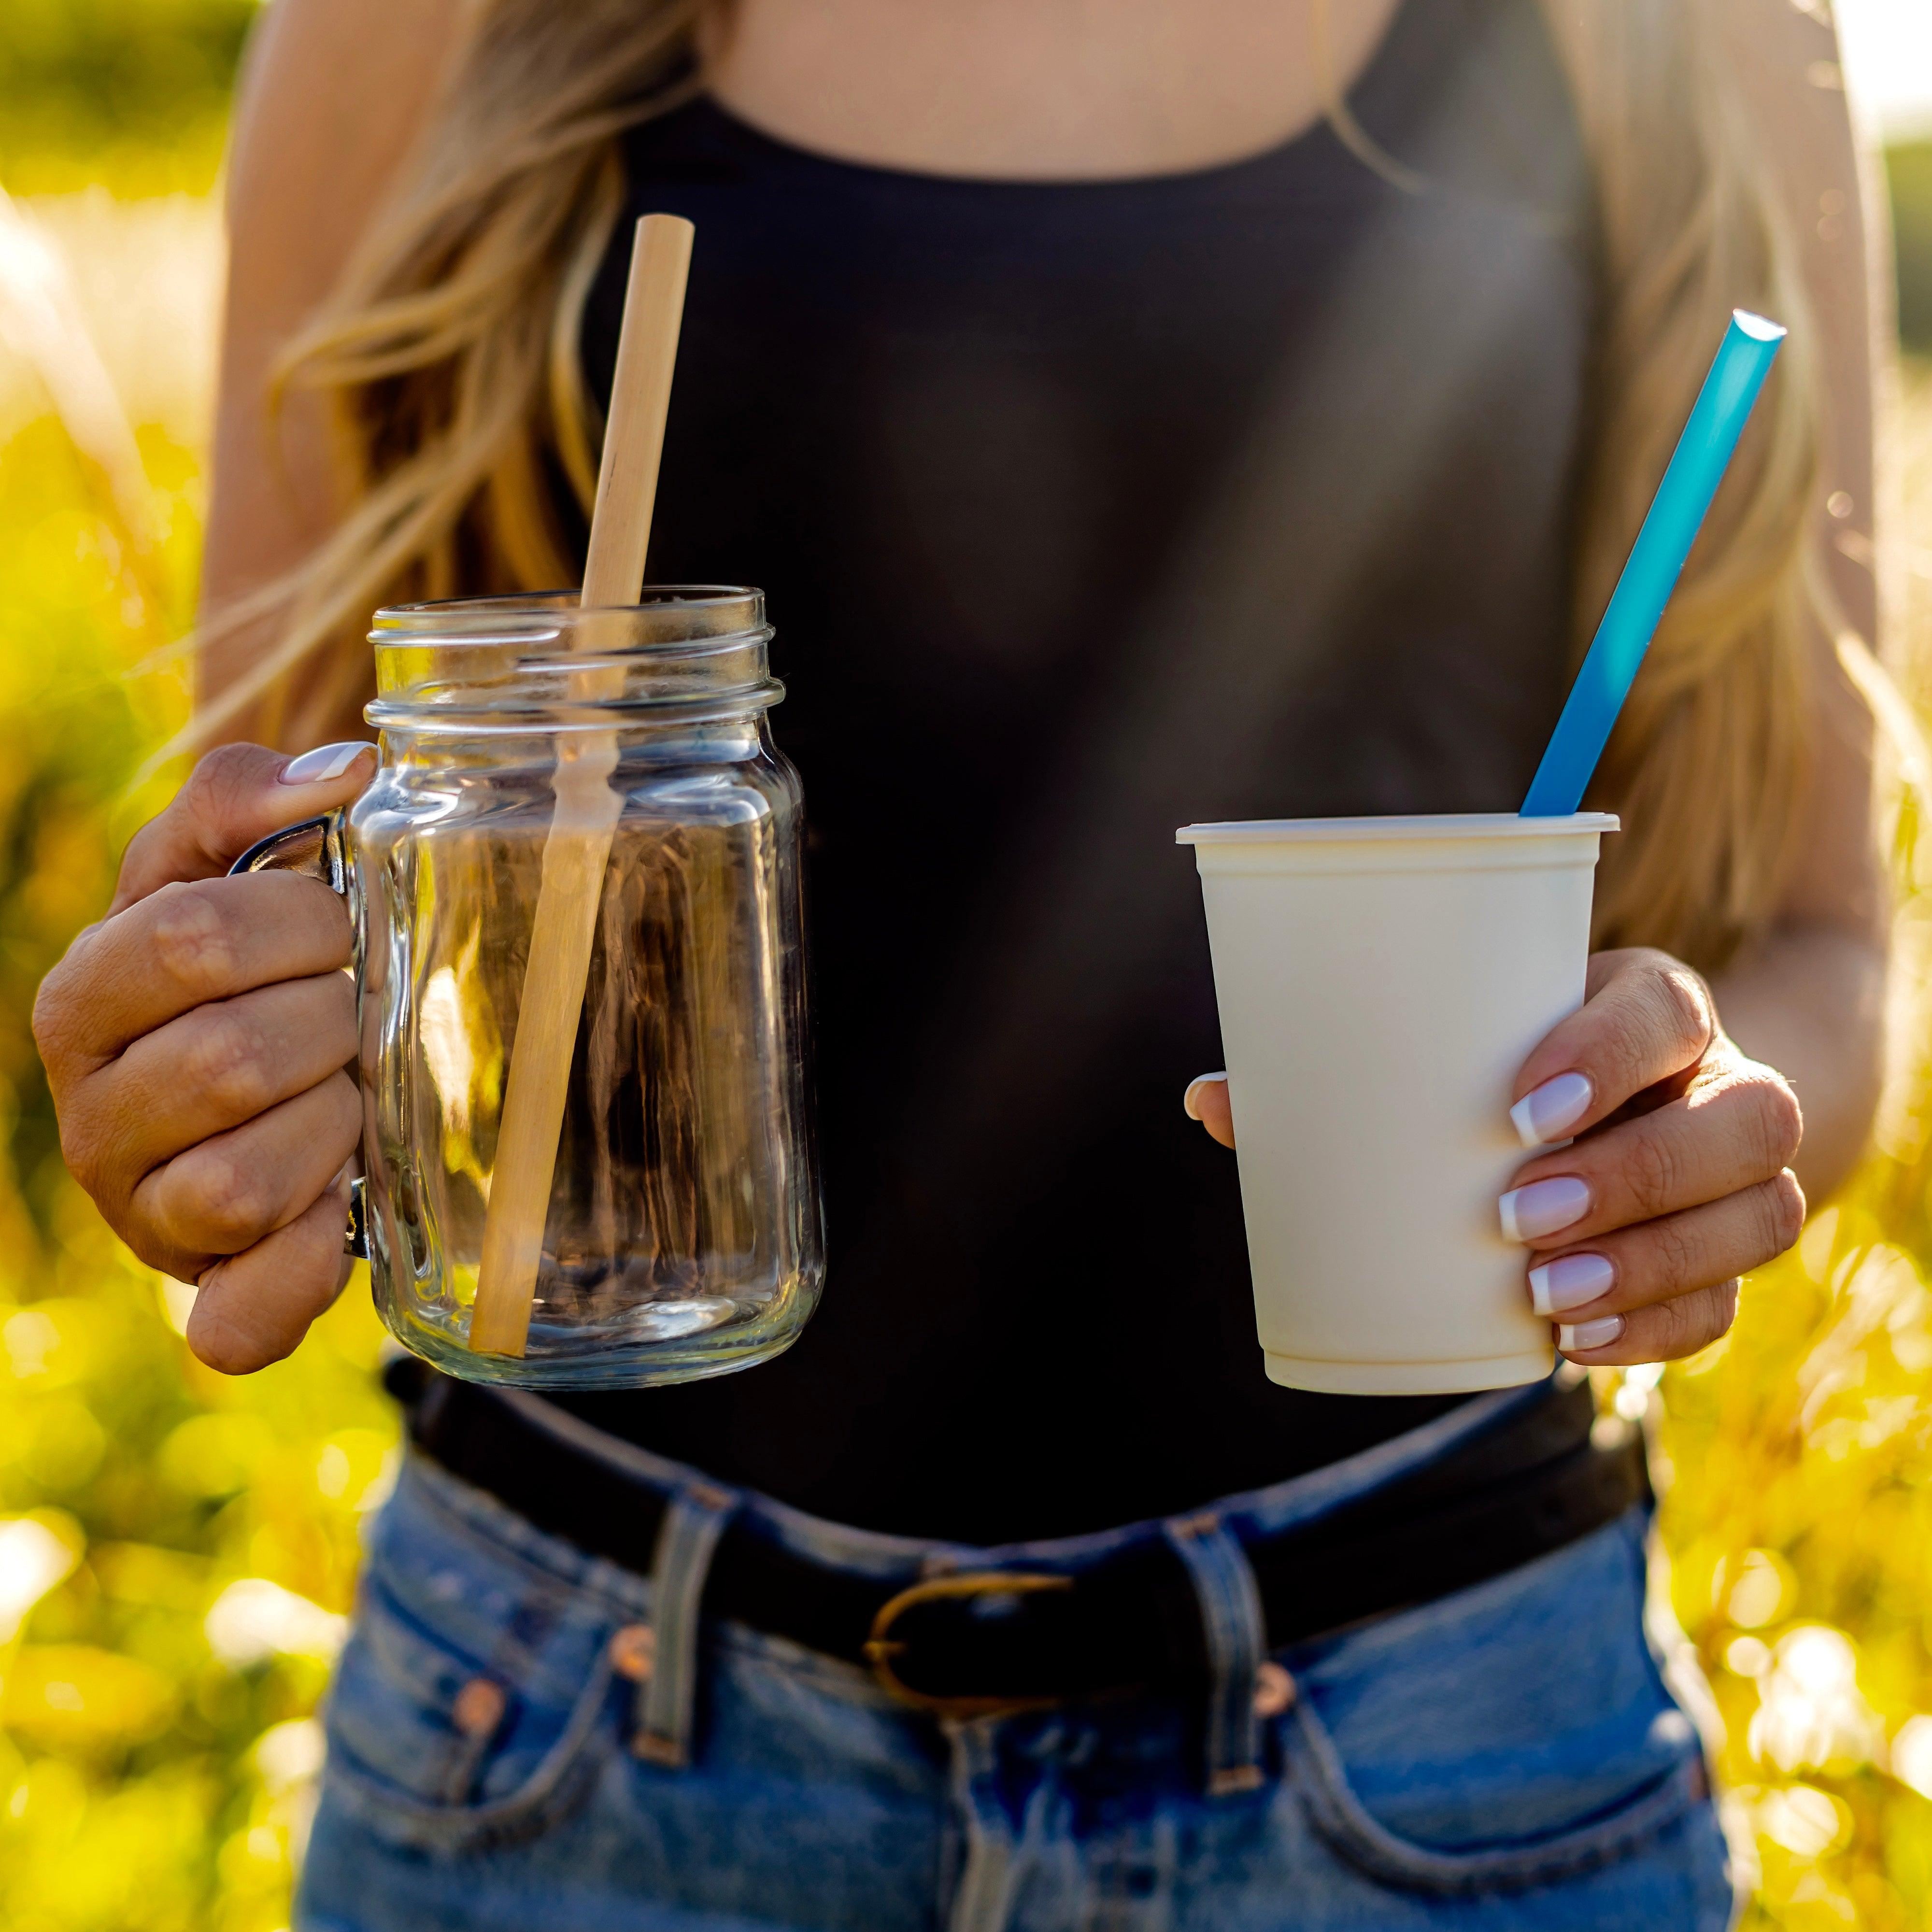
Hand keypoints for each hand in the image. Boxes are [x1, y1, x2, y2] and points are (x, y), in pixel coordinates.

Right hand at [34, 741, 376, 1373]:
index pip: (192, 940)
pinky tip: (338, 1217)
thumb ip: (251, 801)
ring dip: (333, 1127)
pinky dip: (302, 1273)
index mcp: (81, 999)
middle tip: (350, 1017)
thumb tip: (342, 771)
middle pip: (230, 1059)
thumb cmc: (247, 965)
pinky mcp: (208, 1297)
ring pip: (241, 1183)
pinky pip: (239, 1320)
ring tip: (346, 1097)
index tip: (337, 928)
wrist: (265, 1084)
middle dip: (328, 1026)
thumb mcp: (224, 866)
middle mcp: (93, 1118)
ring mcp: (142, 1219)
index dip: (299, 926)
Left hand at [1182, 947, 1804, 1366]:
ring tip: (1543, 1296)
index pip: (1666, 1011)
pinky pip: (1730, 1301)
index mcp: (1654, 1008)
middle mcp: (1721, 1082)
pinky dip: (1659, 1327)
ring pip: (1760, 1214)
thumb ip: (1338, 1071)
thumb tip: (1207, 1101)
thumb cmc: (1509, 1060)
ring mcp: (1741, 1175)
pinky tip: (1579, 1345)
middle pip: (1746, 1122)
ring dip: (1650, 1263)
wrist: (1618, 1101)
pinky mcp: (1730, 1254)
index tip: (1515, 1109)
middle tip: (1514, 1216)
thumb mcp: (1454, 1042)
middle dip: (1636, 1176)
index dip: (1608, 1055)